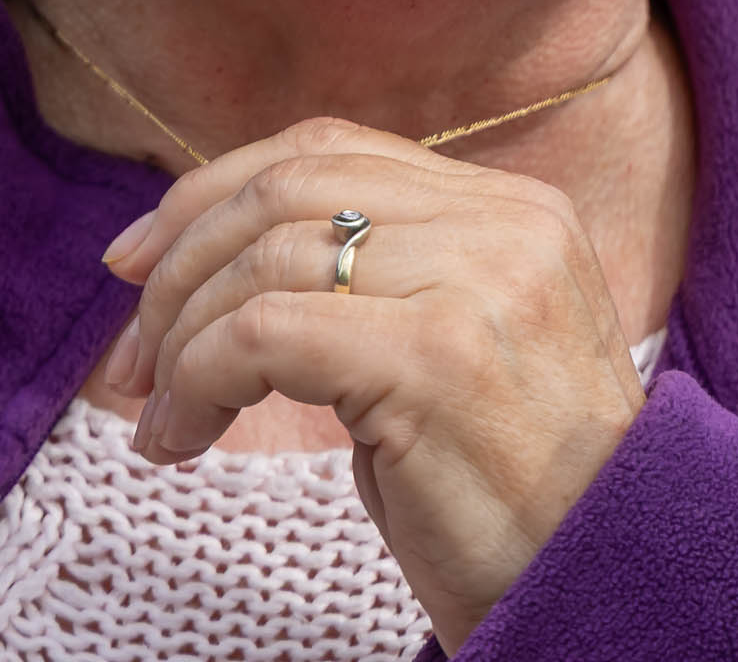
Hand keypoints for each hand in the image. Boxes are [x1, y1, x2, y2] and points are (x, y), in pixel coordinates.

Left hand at [102, 117, 650, 651]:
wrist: (607, 587)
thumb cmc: (510, 495)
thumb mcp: (453, 351)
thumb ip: (378, 279)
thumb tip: (212, 251)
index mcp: (516, 208)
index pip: (330, 150)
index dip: (213, 191)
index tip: (137, 261)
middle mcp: (505, 225)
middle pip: (286, 188)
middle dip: (178, 264)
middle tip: (129, 356)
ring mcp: (477, 283)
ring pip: (263, 258)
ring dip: (179, 340)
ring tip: (162, 416)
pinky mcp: (436, 358)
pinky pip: (262, 334)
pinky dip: (197, 379)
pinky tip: (184, 437)